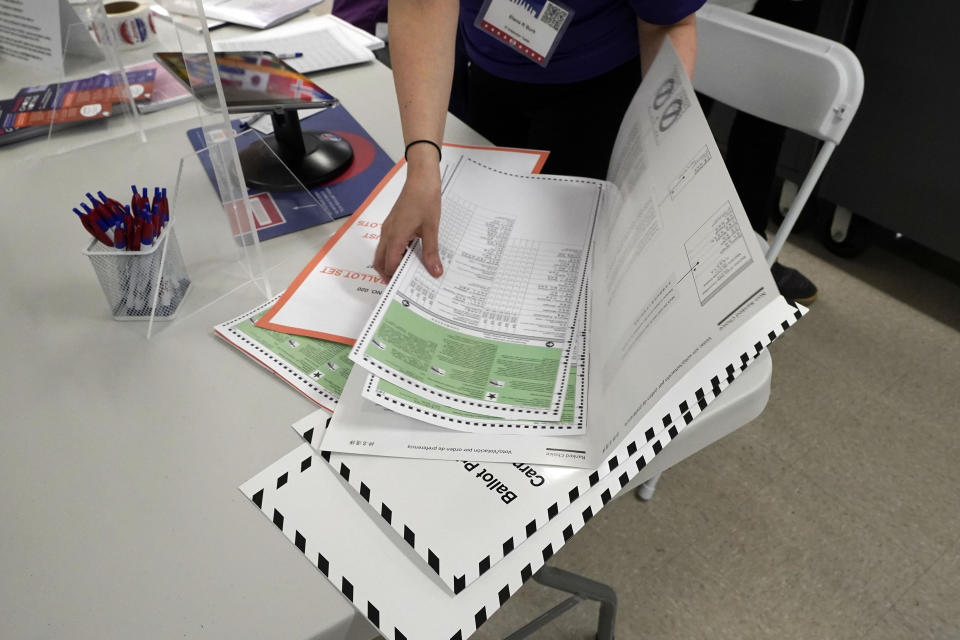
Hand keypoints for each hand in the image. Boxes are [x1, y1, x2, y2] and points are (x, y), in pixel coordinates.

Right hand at [373, 164, 443, 280]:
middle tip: (403, 286)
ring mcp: (388, 228)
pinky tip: (411, 256)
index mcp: (394, 237)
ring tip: (408, 273)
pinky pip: (389, 244)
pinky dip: (395, 254)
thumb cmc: (425, 200)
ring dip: (392, 264)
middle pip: (380, 262)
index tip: (404, 290)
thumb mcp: (431, 229)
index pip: (389, 265)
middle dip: (388, 275)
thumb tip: (435, 271)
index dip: (394, 279)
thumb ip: (431, 252)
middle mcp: (387, 234)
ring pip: (383, 253)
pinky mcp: (392, 224)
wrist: (421, 178)